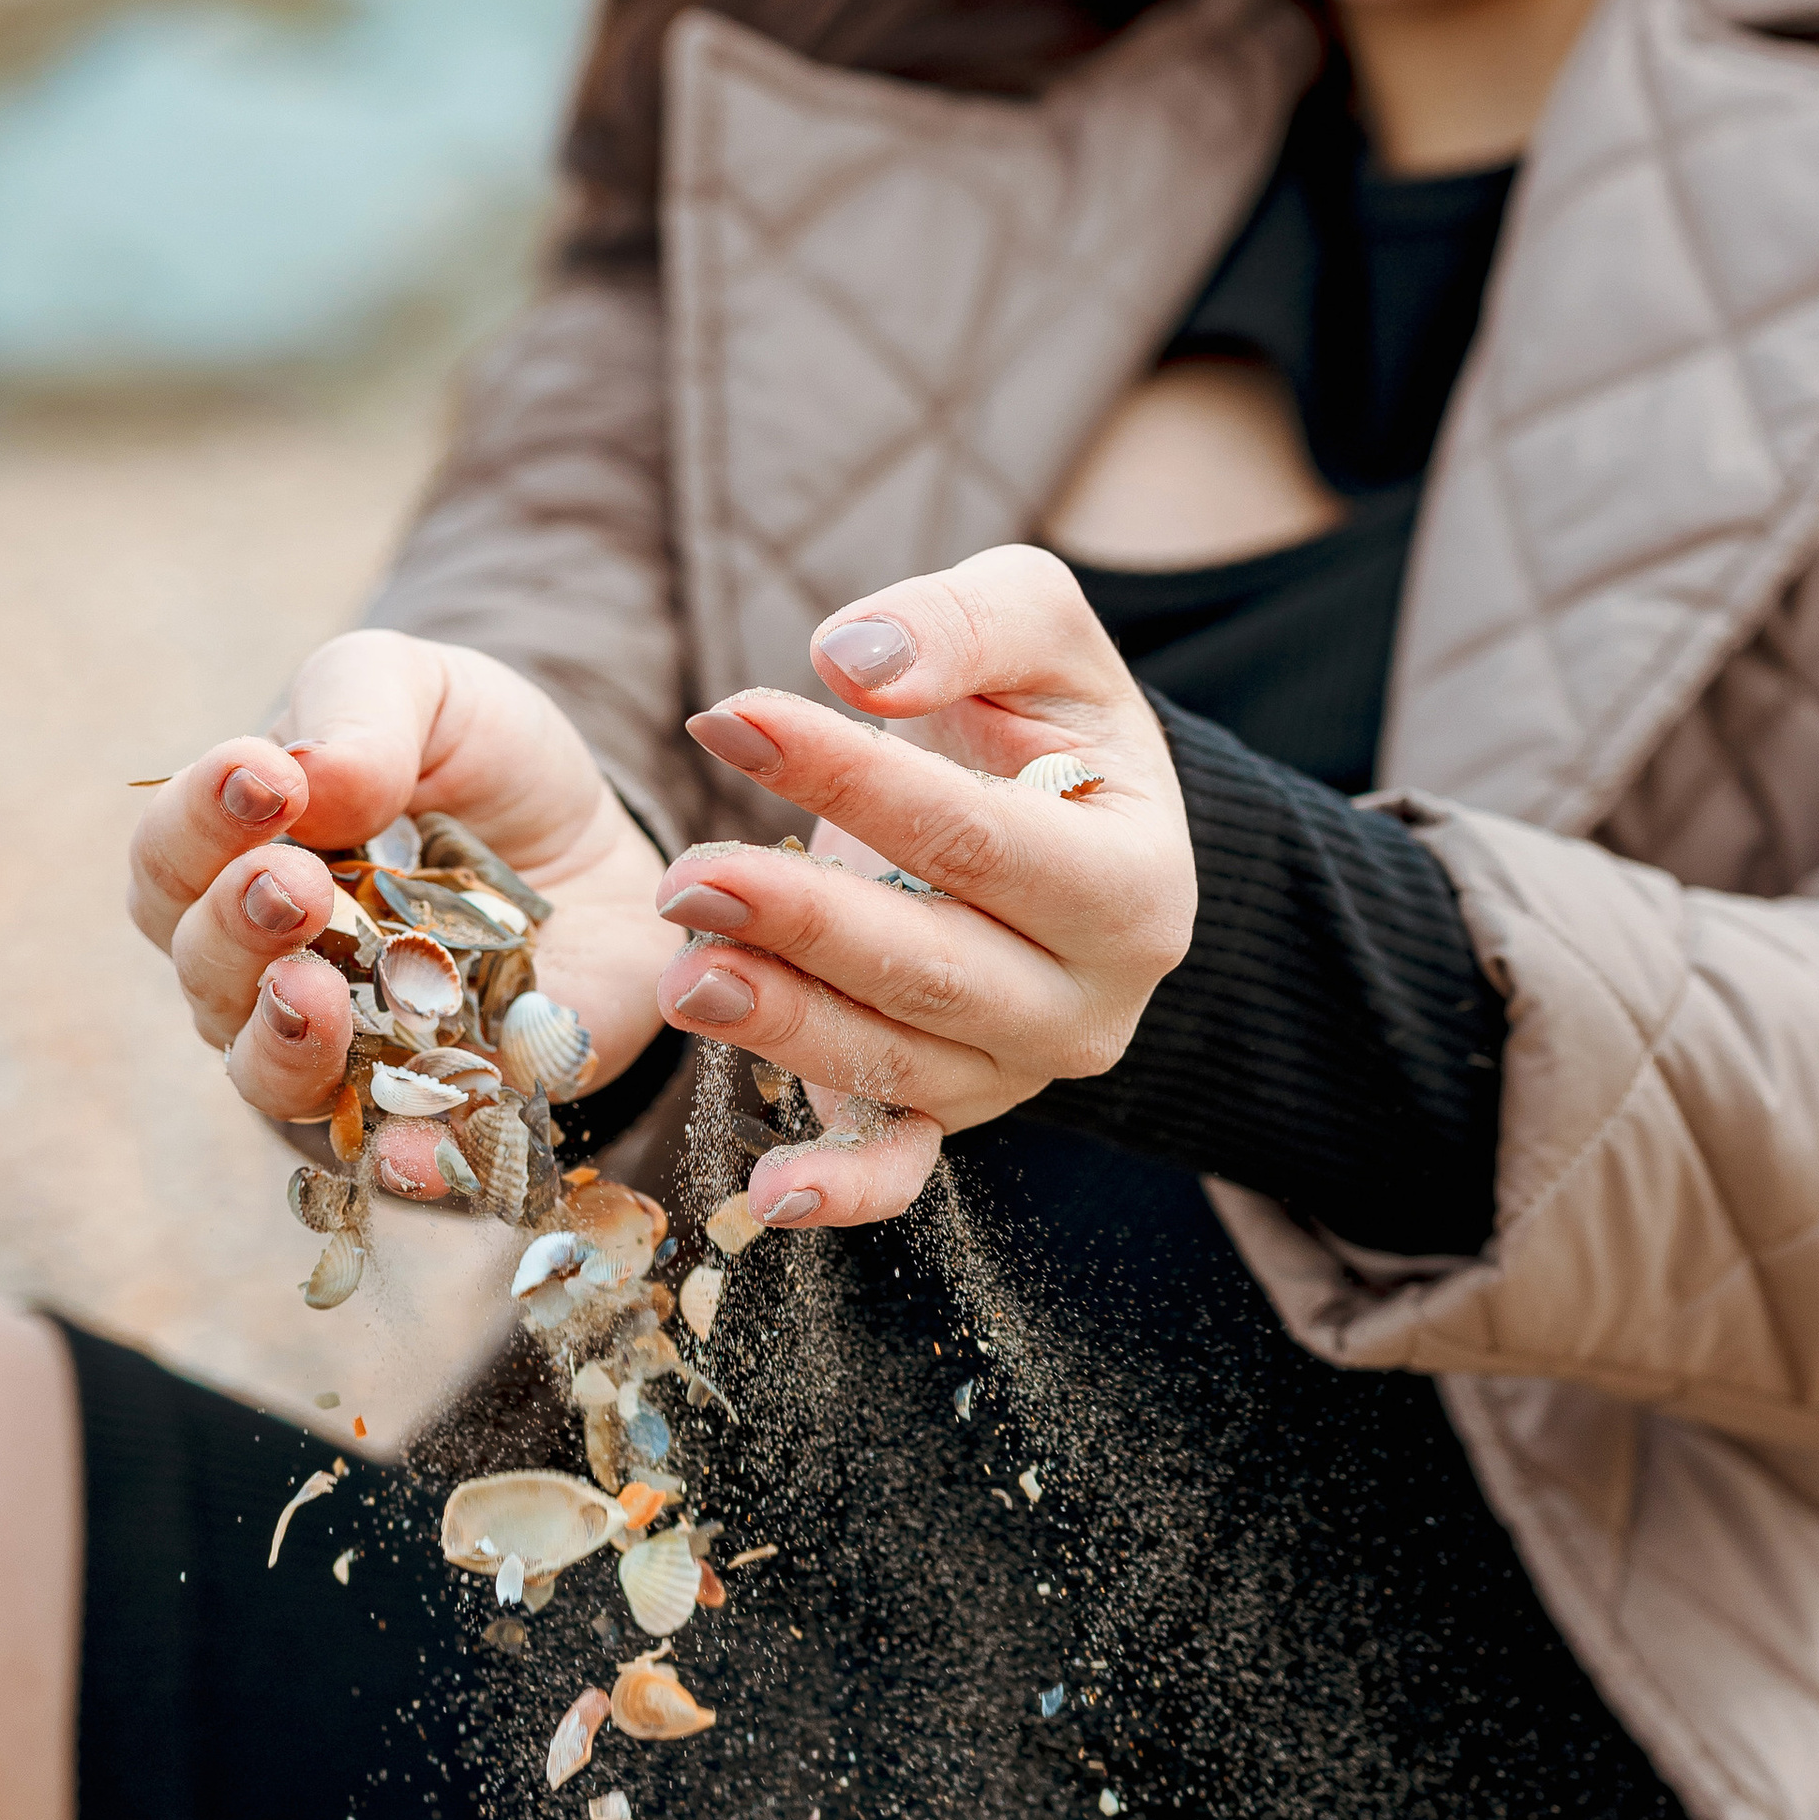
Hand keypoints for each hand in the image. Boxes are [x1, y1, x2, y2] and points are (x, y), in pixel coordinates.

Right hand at [127, 628, 676, 1150]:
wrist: (603, 849)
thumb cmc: (482, 761)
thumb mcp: (429, 695)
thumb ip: (359, 713)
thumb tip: (303, 774)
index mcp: (241, 855)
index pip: (174, 853)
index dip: (200, 819)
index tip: (262, 777)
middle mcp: (264, 964)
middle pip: (200, 963)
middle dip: (235, 923)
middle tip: (292, 882)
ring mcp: (344, 1046)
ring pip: (265, 1067)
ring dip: (281, 1036)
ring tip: (316, 993)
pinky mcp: (437, 1106)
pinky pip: (399, 1150)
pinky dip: (402, 1155)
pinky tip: (415, 1147)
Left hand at [649, 545, 1194, 1227]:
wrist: (1055, 809)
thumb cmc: (1034, 710)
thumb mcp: (1032, 624)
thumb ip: (959, 623)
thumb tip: (852, 663)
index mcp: (1136, 880)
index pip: (979, 837)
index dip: (853, 780)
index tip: (731, 719)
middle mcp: (1091, 999)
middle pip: (934, 967)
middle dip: (803, 922)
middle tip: (685, 876)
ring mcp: (1019, 1067)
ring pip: (895, 1058)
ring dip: (780, 1022)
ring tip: (682, 968)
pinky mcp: (950, 1106)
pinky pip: (901, 1163)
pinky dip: (842, 1189)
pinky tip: (769, 1195)